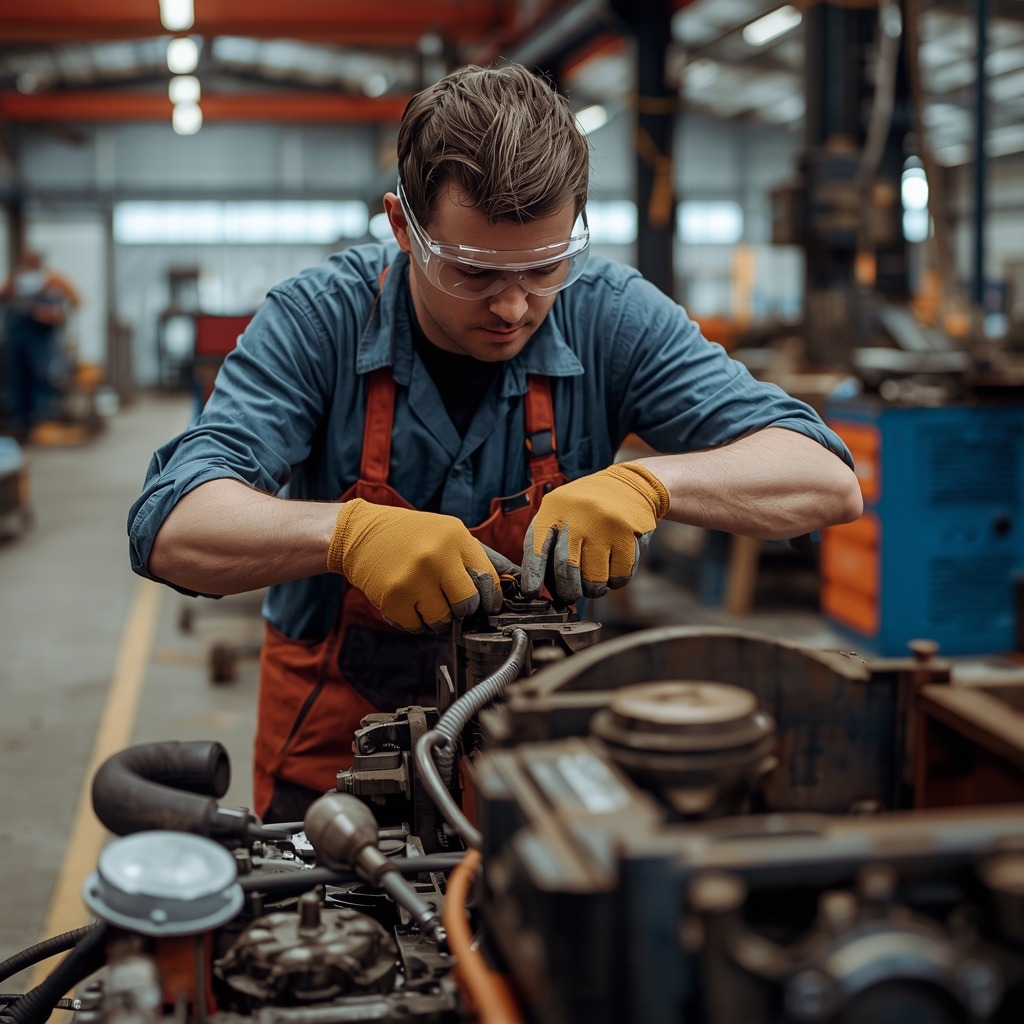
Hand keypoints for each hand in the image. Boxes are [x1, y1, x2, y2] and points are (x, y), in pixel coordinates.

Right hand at [327, 499, 503, 631]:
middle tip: (451, 600)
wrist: (359, 534)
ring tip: (426, 599)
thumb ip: (482, 557)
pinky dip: (415, 621)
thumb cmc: (411, 535)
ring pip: (443, 620)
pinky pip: (417, 627)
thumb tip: (517, 581)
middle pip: (468, 604)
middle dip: (463, 609)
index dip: (490, 598)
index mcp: (455, 537)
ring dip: (438, 617)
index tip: (487, 604)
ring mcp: (413, 578)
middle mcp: (436, 556)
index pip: (489, 580)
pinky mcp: (393, 597)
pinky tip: (408, 602)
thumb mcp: (449, 533)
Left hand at [521, 463, 669, 602]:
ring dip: (593, 589)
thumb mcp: (559, 512)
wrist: (629, 485)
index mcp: (553, 510)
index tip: (532, 592)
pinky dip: (614, 582)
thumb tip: (540, 586)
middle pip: (566, 569)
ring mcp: (604, 526)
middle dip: (567, 591)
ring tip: (593, 582)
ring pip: (594, 579)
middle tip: (569, 596)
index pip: (536, 549)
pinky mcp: (628, 536)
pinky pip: (619, 576)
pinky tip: (612, 571)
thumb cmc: (586, 509)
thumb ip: (546, 541)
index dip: (533, 575)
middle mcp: (578, 516)